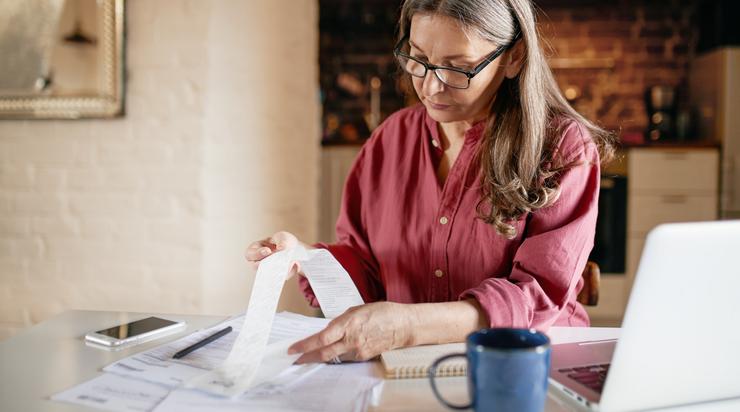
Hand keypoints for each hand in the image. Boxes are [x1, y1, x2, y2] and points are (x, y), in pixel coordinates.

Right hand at [244, 231, 307, 276]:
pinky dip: (288, 272)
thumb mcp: (283, 237)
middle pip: (256, 267)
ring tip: (289, 262)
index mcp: (255, 250)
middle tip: (275, 260)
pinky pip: (281, 277)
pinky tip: (295, 265)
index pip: (249, 254)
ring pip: (269, 274)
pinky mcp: (278, 276)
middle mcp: (259, 262)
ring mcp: (268, 271)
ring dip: (278, 269)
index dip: (257, 253)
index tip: (268, 251)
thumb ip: (282, 241)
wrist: (294, 249)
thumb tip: (282, 248)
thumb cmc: (283, 241)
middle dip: (266, 264)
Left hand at [288, 302, 412, 362]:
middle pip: (323, 352)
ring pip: (333, 357)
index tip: (293, 349)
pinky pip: (344, 358)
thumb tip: (329, 329)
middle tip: (295, 358)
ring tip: (308, 355)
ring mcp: (358, 350)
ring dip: (319, 356)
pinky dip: (335, 356)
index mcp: (348, 324)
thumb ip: (341, 321)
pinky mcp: (364, 356)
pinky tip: (330, 353)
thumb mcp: (357, 310)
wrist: (403, 325)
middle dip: (307, 356)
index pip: (321, 339)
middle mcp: (351, 339)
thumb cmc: (382, 312)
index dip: (305, 345)